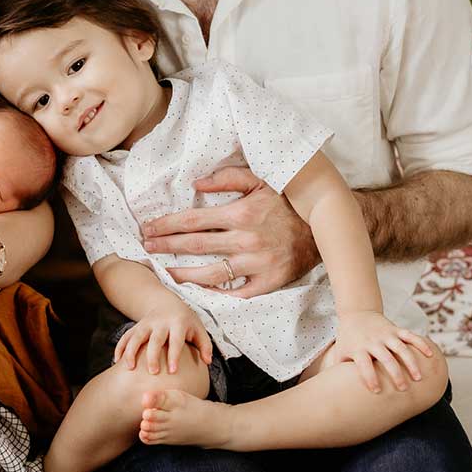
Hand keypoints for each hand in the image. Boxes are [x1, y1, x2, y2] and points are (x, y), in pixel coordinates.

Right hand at [114, 300, 212, 374]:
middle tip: (152, 372)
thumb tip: (207, 361)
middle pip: (155, 339)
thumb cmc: (185, 321)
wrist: (166, 303)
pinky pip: (126, 336)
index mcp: (177, 323)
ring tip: (129, 367)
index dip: (174, 355)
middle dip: (152, 355)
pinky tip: (116, 361)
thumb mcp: (198, 329)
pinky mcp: (136, 326)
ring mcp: (146, 323)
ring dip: (131, 351)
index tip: (173, 371)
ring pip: (136, 336)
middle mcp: (160, 322)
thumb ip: (204, 345)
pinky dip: (120, 347)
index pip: (175, 340)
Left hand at [141, 165, 318, 297]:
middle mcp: (246, 240)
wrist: (325, 227)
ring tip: (164, 272)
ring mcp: (257, 264)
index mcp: (240, 213)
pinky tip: (198, 290)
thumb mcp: (260, 180)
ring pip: (210, 273)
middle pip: (194, 246)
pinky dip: (216, 293)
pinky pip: (236, 293)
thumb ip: (227, 178)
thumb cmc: (287, 202)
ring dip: (182, 274)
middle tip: (145, 247)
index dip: (166, 225)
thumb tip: (196, 183)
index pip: (192, 220)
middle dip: (165, 246)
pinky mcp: (268, 282)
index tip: (148, 227)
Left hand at [328, 310, 435, 392]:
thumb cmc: (348, 339)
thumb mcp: (341, 352)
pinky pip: (410, 336)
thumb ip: (338, 370)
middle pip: (385, 358)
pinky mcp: (395, 329)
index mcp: (359, 348)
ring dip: (411, 362)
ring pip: (401, 348)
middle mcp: (373, 341)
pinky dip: (420, 344)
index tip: (377, 391)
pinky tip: (430, 355)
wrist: (356, 313)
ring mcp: (385, 334)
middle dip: (395, 374)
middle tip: (403, 389)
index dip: (369, 377)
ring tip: (419, 378)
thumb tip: (334, 392)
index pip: (363, 364)